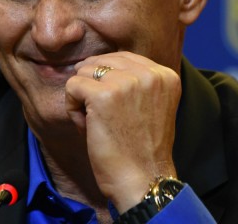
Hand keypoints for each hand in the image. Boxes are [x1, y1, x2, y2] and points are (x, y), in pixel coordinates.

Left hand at [65, 51, 181, 211]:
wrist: (143, 180)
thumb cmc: (141, 150)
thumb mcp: (152, 105)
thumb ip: (135, 82)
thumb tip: (95, 62)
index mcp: (165, 75)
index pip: (122, 58)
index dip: (108, 80)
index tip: (114, 108)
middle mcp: (149, 74)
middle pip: (101, 61)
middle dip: (94, 86)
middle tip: (103, 116)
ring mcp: (126, 82)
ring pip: (84, 71)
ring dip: (82, 97)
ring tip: (97, 122)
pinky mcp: (103, 94)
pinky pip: (72, 86)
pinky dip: (72, 107)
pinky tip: (87, 126)